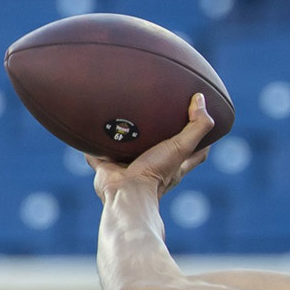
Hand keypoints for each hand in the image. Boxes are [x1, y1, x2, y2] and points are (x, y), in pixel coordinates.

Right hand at [89, 93, 214, 200]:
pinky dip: (94, 146)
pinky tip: (89, 130)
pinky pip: (98, 155)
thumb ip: (197, 126)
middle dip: (158, 136)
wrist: (125, 191)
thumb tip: (201, 98)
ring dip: (125, 139)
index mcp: (173, 166)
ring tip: (122, 116)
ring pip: (127, 152)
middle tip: (157, 115)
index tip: (200, 121)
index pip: (193, 153)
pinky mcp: (107, 169)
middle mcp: (152, 168)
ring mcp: (129, 169)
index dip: (200, 139)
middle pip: (159, 151)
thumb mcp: (182, 147)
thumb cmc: (155, 171)